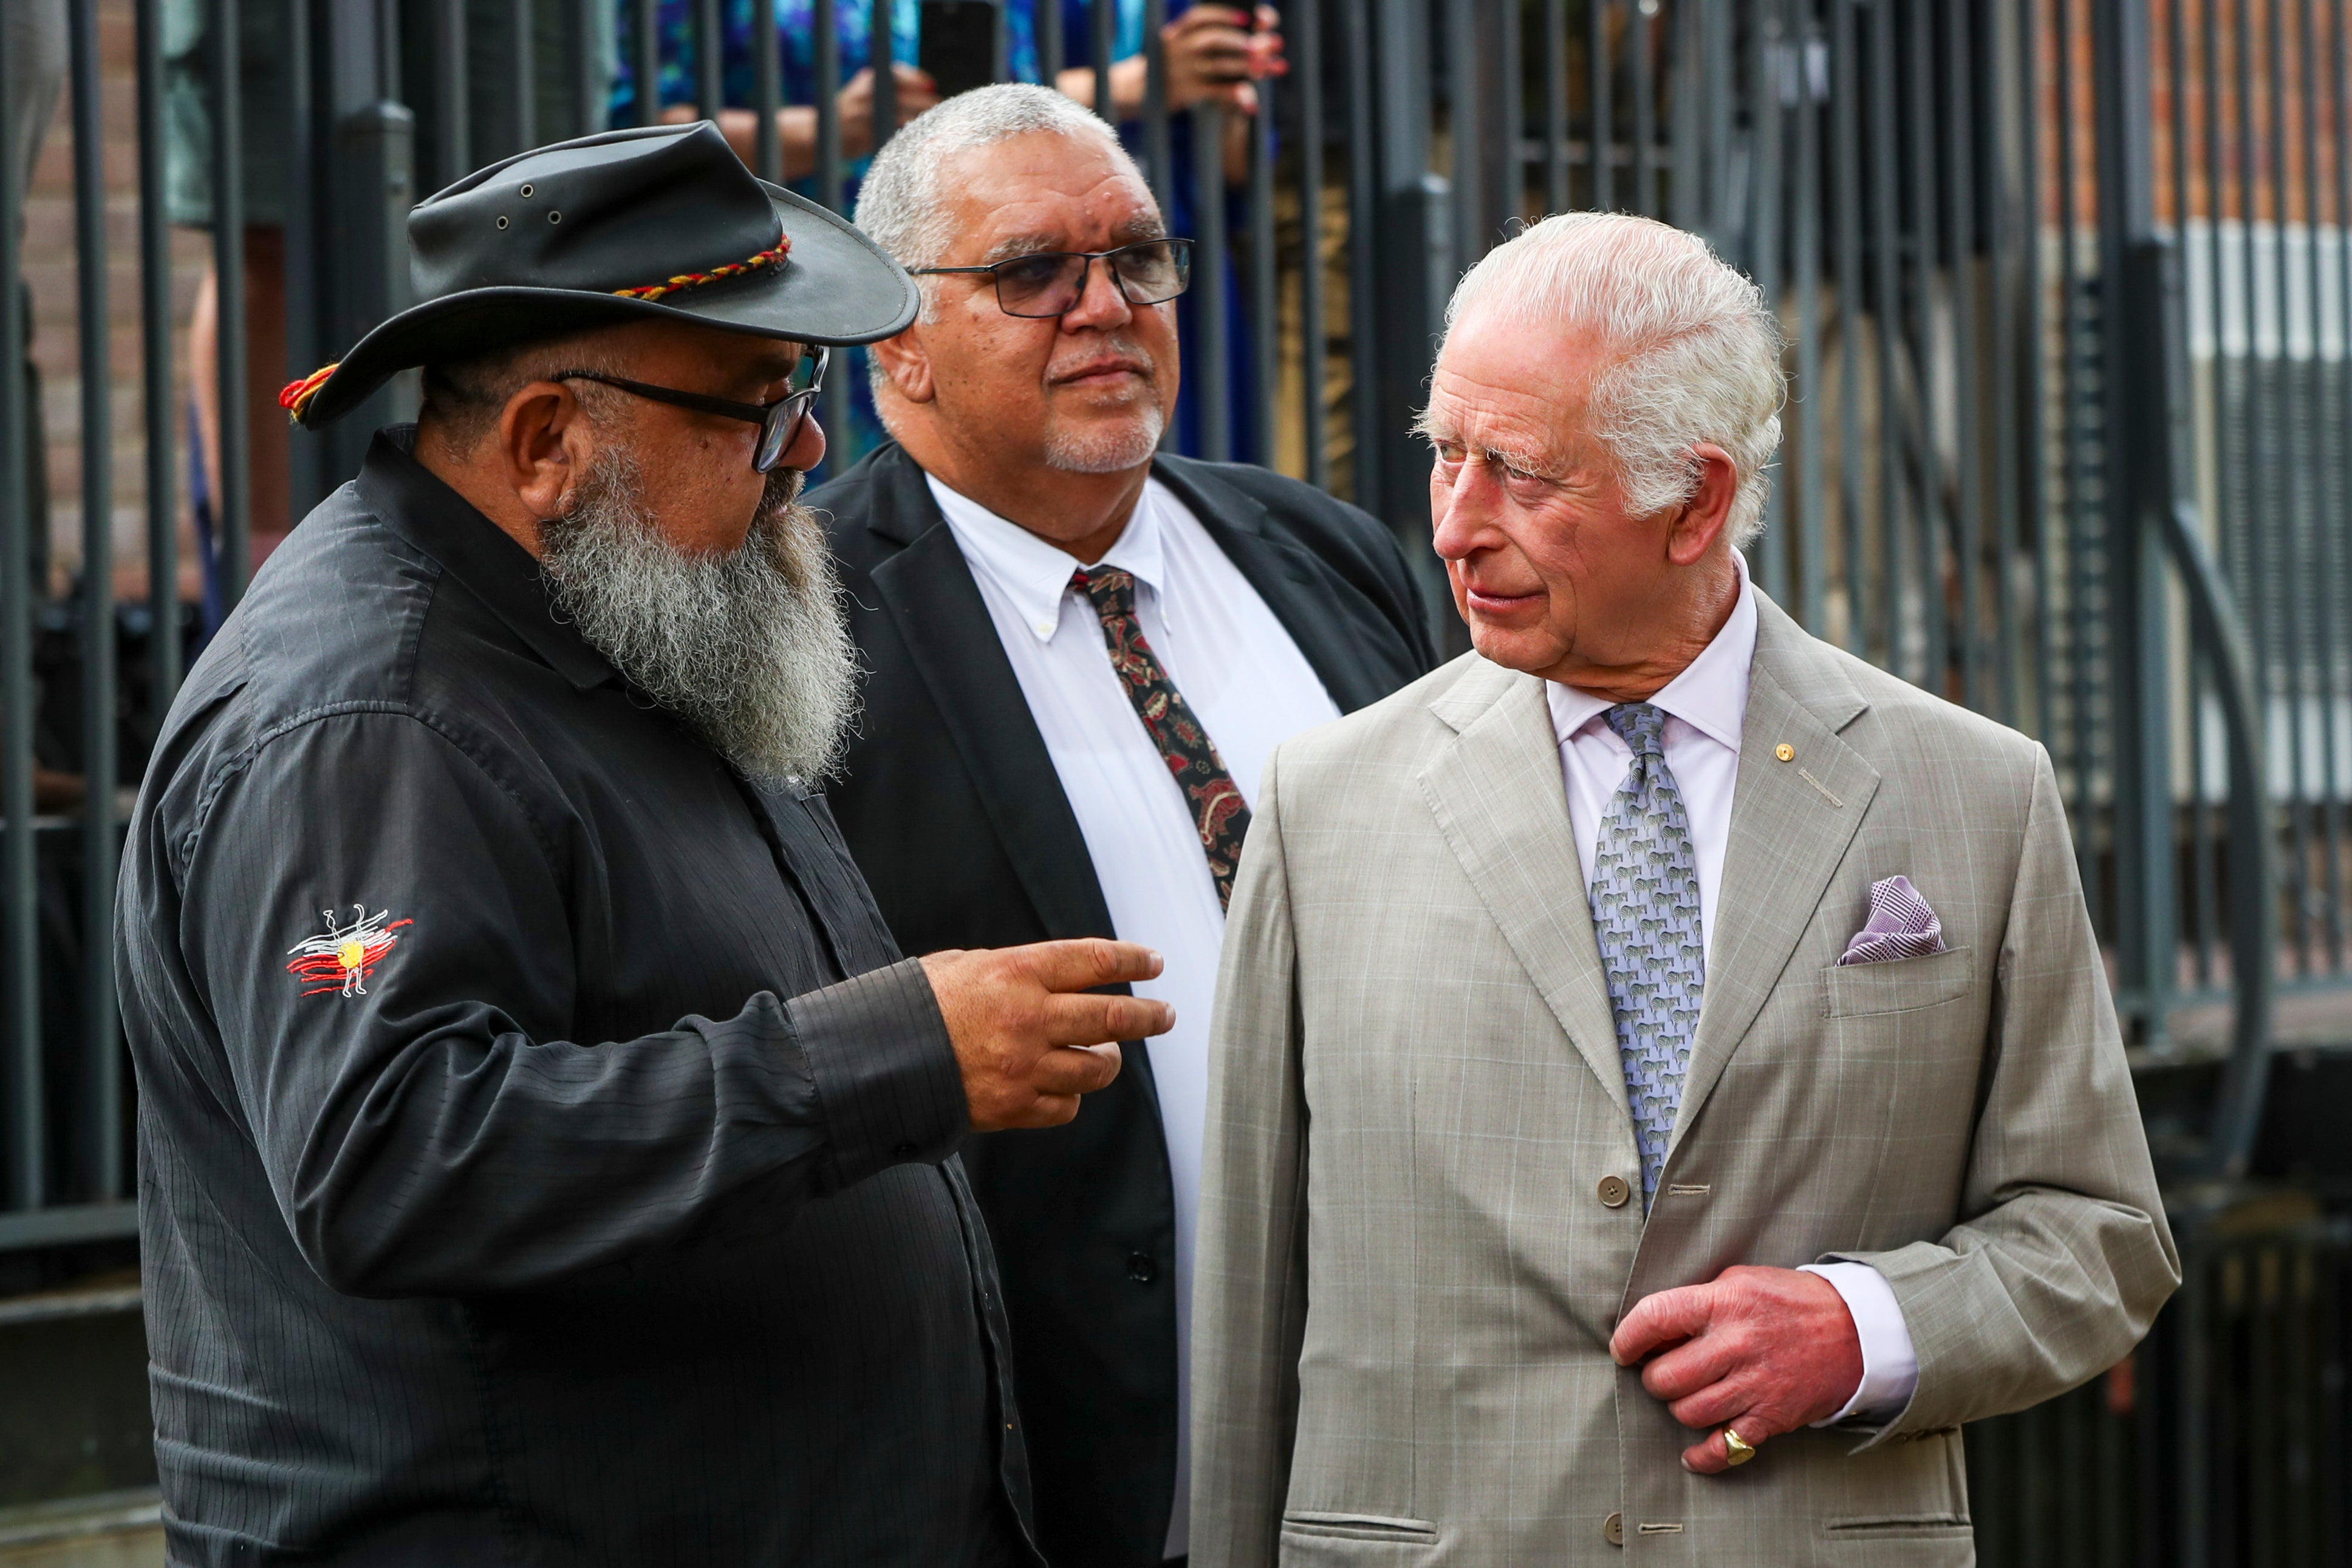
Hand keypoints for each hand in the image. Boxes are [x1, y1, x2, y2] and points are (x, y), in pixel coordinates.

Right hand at [839, 63, 941, 154]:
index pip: (896, 74)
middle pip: (902, 97)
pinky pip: (890, 135)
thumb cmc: (853, 110)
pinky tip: (917, 138)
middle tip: (941, 107)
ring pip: (899, 118)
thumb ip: (892, 85)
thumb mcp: (866, 89)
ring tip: (934, 124)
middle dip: (924, 103)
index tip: (931, 86)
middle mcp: (865, 96)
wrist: (821, 131)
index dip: (916, 79)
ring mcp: (863, 117)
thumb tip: (929, 86)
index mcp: (867, 80)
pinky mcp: (864, 137)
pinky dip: (906, 136)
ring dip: (919, 121)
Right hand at [921, 939, 1171, 1131]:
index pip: (1096, 961)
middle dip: (1150, 1017)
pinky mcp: (1013, 1107)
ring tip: (1110, 1053)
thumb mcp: (963, 964)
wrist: (875, 1060)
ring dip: (1111, 1060)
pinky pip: (1066, 1106)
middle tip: (1165, 1015)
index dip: (1134, 961)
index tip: (1153, 963)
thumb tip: (1052, 974)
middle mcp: (1028, 1017)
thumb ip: (1013, 969)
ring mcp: (1023, 1067)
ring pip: (1097, 1068)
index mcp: (1016, 971)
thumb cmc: (915, 1005)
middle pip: (1114, 1017)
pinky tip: (1067, 1086)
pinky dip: (1072, 1096)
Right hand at [1162, 5, 1286, 113]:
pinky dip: (1234, 93)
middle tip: (1271, 44)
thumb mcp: (1178, 44)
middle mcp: (1178, 47)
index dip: (1225, 14)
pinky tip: (1251, 98)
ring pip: (1218, 64)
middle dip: (1245, 41)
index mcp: (1177, 31)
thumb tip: (1250, 28)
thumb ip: (1204, 35)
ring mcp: (1181, 69)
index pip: (1201, 16)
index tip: (1248, 18)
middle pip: (1215, 39)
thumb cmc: (1171, 65)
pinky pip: (1214, 91)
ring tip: (1266, 68)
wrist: (1139, 91)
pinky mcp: (1185, 91)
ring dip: (1245, 65)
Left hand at [1608, 1265, 1863, 1473]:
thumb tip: (1652, 1329)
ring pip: (1688, 1412)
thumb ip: (1698, 1301)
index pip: (1655, 1317)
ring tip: (1688, 1395)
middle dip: (1654, 1378)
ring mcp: (1756, 1384)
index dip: (1628, 1337)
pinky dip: (1702, 1456)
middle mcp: (1737, 1344)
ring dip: (1679, 1407)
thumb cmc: (1790, 1302)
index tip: (1622, 1349)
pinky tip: (1692, 1453)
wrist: (1856, 1330)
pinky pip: (1724, 1448)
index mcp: (1725, 1302)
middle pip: (1666, 1376)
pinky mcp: (1772, 1417)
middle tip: (1664, 1372)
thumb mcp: (1741, 1282)